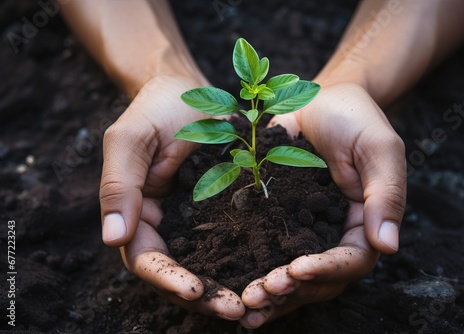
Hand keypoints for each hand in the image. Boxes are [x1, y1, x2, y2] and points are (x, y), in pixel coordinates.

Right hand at [99, 75, 244, 320]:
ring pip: (205, 265)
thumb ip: (119, 185)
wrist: (189, 89)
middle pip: (177, 272)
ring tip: (256, 303)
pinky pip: (230, 243)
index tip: (194, 290)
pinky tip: (268, 274)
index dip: (166, 278)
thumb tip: (113, 238)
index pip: (144, 258)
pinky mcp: (221, 211)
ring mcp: (194, 220)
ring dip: (226, 288)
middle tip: (237, 309)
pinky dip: (244, 263)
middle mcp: (165, 224)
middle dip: (203, 295)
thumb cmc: (156, 109)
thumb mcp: (130, 140)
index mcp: (137, 213)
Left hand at [240, 83, 406, 327]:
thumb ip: (386, 194)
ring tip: (244, 304)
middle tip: (259, 294)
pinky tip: (232, 286)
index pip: (352, 260)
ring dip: (270, 293)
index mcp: (364, 222)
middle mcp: (333, 234)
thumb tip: (388, 246)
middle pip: (319, 279)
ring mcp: (303, 230)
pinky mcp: (277, 221)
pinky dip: (252, 271)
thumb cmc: (355, 118)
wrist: (319, 100)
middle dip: (291, 290)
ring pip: (291, 275)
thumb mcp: (379, 148)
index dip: (326, 270)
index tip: (297, 269)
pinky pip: (266, 252)